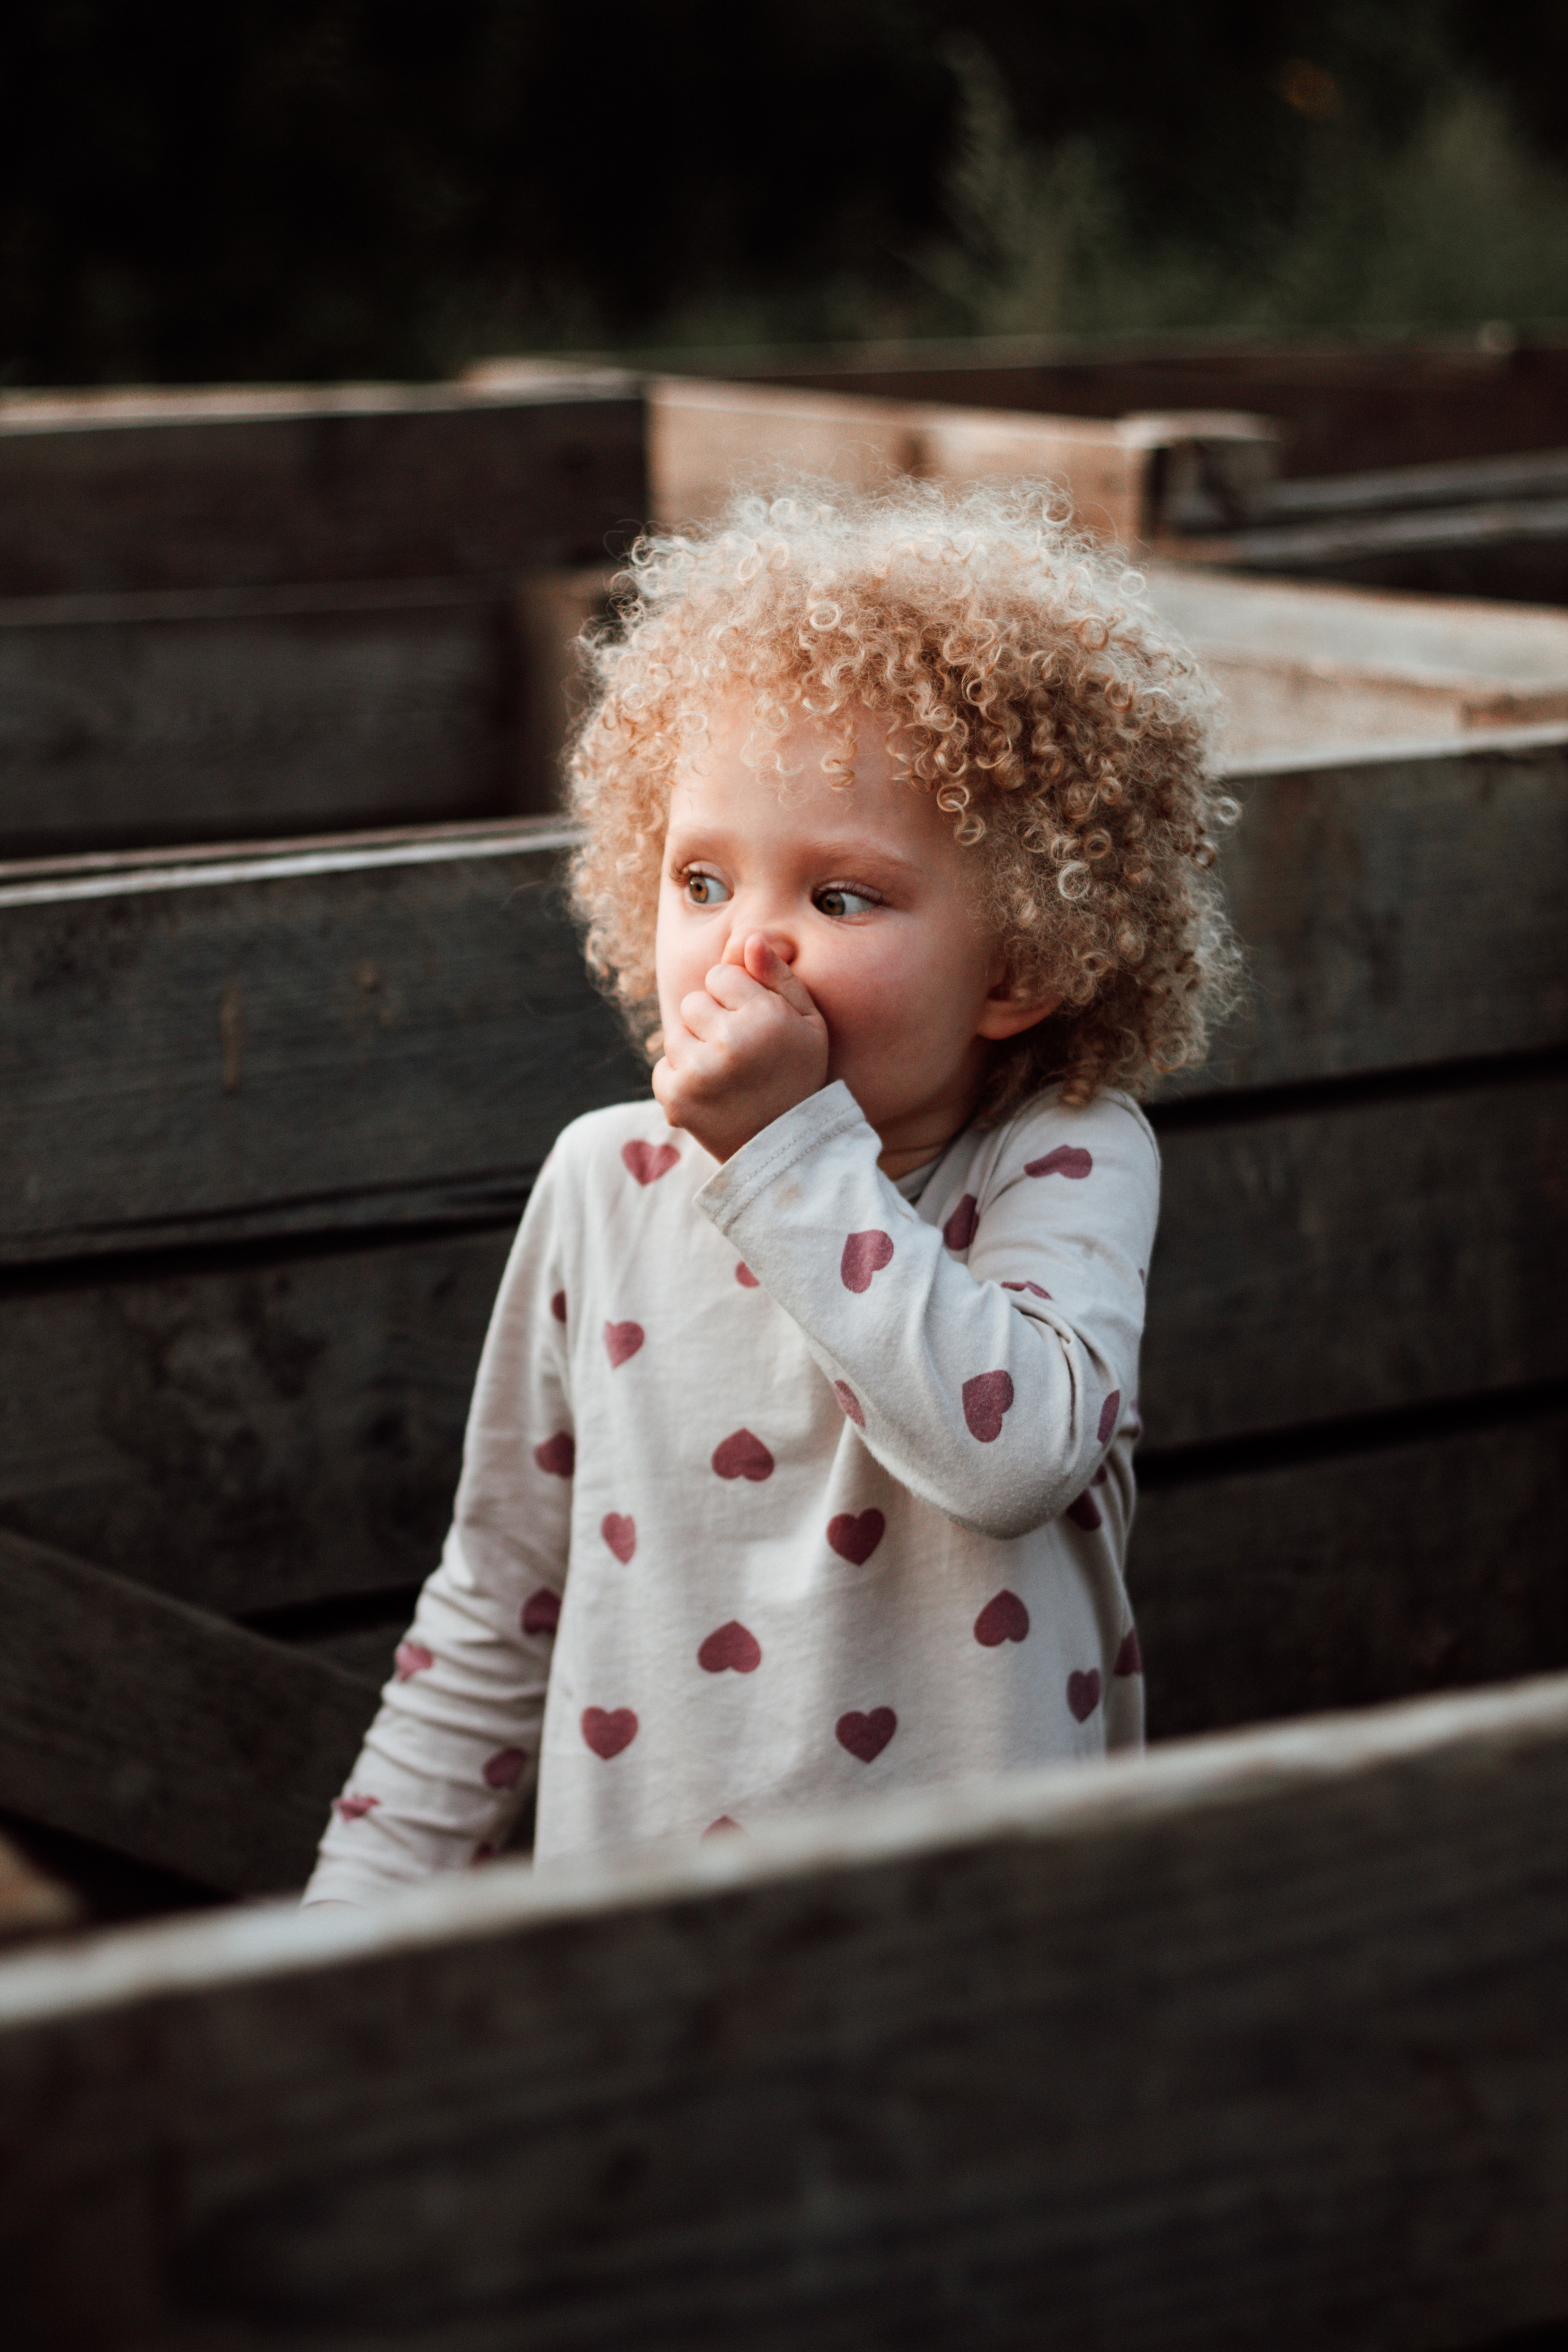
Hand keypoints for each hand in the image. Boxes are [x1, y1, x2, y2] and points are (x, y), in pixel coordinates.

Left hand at [653, 932, 829, 1160]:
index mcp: (765, 1016)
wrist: (787, 1150)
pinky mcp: (677, 1098)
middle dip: (713, 1021)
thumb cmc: (798, 1075)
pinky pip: (663, 1066)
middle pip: (694, 1001)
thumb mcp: (808, 1021)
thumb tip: (745, 939)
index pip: (721, 974)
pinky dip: (682, 1079)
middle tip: (742, 1055)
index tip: (756, 1025)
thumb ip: (777, 975)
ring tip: (727, 1076)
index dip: (738, 997)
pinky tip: (712, 1095)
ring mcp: (700, 1073)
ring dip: (696, 1049)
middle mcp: (731, 1042)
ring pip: (675, 1033)